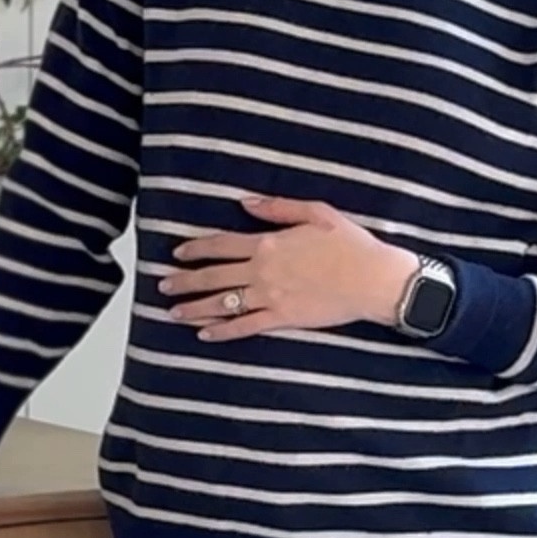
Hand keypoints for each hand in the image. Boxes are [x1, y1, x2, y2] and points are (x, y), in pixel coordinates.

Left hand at [160, 193, 418, 340]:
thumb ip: (277, 208)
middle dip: (184, 281)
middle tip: (162, 286)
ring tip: (173, 312)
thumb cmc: (350, 243)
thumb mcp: (316, 212)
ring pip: (223, 304)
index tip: (177, 254)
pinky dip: (222, 331)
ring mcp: (270, 297)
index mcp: (269, 243)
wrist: (373, 279)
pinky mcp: (283, 319)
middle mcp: (263, 271)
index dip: (196, 250)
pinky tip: (204, 335)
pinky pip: (245, 327)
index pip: (221, 245)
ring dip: (194, 308)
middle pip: (214, 277)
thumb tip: (245, 202)